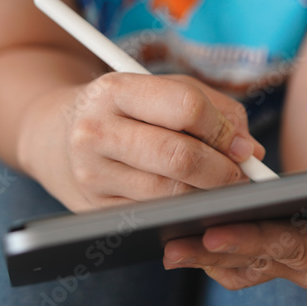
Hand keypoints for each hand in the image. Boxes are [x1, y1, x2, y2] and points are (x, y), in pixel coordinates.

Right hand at [19, 72, 264, 211]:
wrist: (54, 136)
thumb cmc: (125, 109)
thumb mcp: (160, 90)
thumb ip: (214, 108)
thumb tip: (252, 152)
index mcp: (115, 90)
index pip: (186, 107)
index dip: (223, 130)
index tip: (242, 147)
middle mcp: (96, 131)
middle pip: (179, 158)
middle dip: (223, 172)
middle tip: (242, 177)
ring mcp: (91, 174)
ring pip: (170, 194)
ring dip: (207, 195)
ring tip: (222, 188)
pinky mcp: (92, 209)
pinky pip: (154, 215)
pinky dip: (184, 211)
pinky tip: (194, 202)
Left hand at [163, 172, 306, 305]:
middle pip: (298, 254)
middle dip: (263, 244)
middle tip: (227, 232)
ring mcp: (300, 270)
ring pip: (255, 261)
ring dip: (215, 254)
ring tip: (173, 240)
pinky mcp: (276, 266)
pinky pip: (237, 266)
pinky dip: (206, 258)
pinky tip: (167, 243)